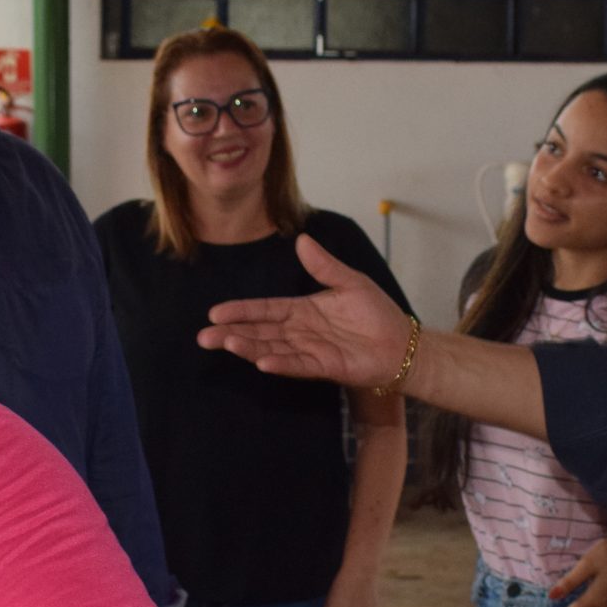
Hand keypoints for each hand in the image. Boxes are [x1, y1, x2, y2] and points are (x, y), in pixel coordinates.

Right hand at [199, 236, 409, 386]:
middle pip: (260, 332)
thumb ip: (323, 265)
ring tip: (225, 343)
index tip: (216, 312)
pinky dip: (281, 363)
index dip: (241, 311)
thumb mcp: (349, 281)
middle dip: (232, 333)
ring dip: (249, 347)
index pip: (265, 310)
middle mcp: (301, 332)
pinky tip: (261, 362)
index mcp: (303, 310)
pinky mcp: (325, 367)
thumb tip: (301, 240)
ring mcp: (311, 351)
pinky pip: (298, 365)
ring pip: (272, 349)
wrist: (402, 342)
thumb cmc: (376, 312)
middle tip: (204, 336)